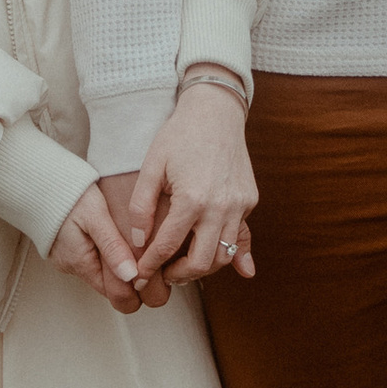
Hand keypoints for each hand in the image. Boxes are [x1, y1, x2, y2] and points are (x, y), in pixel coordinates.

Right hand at [50, 185, 148, 312]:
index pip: (115, 293)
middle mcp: (72, 266)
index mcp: (81, 263)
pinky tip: (113, 236)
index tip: (153, 271)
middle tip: (149, 257)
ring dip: (117, 262)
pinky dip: (104, 252)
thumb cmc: (68, 193)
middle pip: (109, 285)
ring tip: (134, 243)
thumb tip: (131, 277)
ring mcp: (67, 258)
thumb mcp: (96, 216)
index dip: (136, 286)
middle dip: (129, 276)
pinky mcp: (66, 248)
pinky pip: (90, 257)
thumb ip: (113, 246)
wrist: (39, 179)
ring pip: (100, 271)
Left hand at [101, 82, 258, 292]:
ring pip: (225, 255)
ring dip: (204, 268)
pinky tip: (244, 272)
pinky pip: (243, 236)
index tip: (137, 274)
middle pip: (201, 262)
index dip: (149, 265)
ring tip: (184, 268)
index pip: (167, 247)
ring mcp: (239, 205)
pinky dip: (240, 256)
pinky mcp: (249, 200)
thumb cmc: (179, 136)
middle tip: (161, 276)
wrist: (216, 111)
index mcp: (192, 199)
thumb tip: (139, 241)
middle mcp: (220, 207)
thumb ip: (141, 206)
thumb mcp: (151, 166)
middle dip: (178, 275)